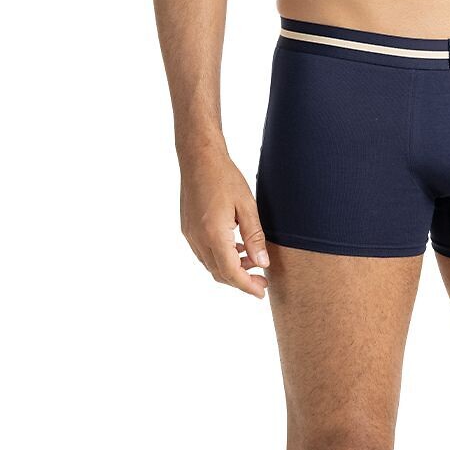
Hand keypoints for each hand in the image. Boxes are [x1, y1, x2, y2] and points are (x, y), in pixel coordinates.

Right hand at [179, 152, 271, 297]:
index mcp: (214, 234)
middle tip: (261, 279)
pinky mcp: (187, 229)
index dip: (247, 286)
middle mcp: (198, 239)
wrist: (199, 158)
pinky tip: (236, 247)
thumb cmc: (225, 177)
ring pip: (211, 265)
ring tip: (252, 260)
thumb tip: (262, 263)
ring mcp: (190, 235)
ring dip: (230, 268)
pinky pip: (204, 253)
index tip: (261, 291)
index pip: (231, 272)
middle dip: (241, 281)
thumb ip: (254, 236)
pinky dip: (220, 257)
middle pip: (220, 273)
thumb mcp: (247, 205)